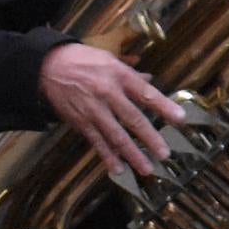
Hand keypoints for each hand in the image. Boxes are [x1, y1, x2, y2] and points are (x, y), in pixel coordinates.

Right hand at [40, 41, 183, 176]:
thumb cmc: (83, 60)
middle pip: (132, 118)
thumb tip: (150, 81)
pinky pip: (97, 141)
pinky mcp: (81, 121)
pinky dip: (107, 156)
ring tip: (146, 168)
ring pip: (116, 135)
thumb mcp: (109, 60)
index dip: (164, 106)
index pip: (146, 93)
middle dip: (150, 138)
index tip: (180, 119)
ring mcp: (94, 110)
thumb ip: (131, 74)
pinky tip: (118, 168)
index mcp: (118, 75)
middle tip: (164, 153)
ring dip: (132, 154)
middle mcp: (107, 93)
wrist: (48, 66)